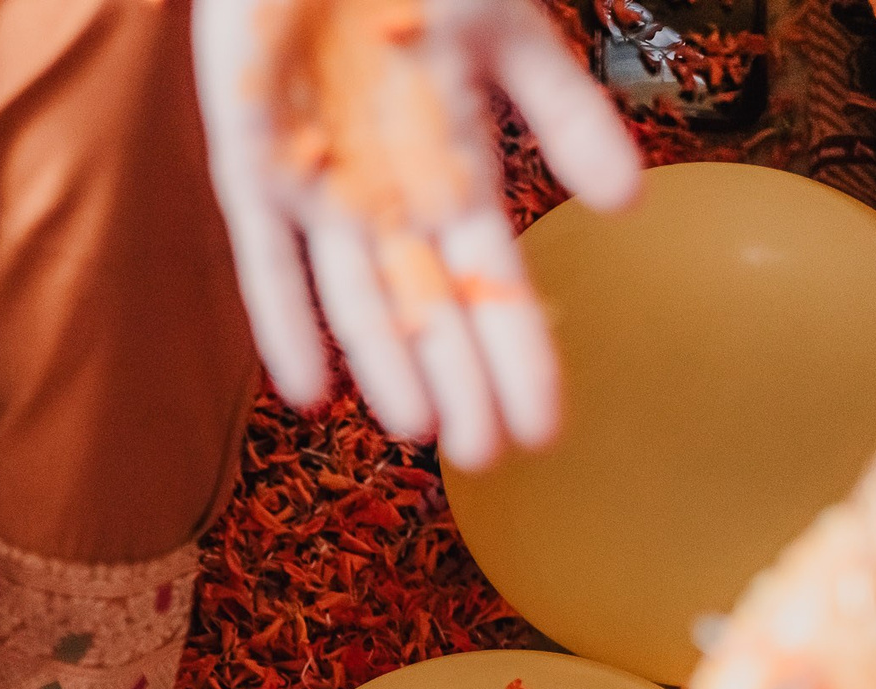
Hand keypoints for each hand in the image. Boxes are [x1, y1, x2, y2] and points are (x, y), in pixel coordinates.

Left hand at [192, 0, 640, 468]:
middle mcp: (385, 182)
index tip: (546, 426)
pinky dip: (286, 321)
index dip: (519, 350)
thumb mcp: (509, 29)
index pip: (493, 272)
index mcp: (451, 151)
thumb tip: (626, 206)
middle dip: (464, 380)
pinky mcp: (249, 156)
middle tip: (493, 458)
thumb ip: (562, 110)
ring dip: (392, 363)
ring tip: (423, 434)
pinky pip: (264, 258)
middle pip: (431, 301)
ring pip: (359, 292)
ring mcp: (316, 175)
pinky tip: (311, 391)